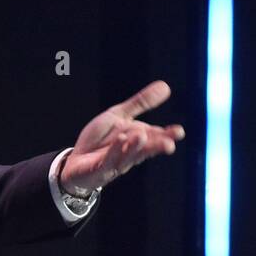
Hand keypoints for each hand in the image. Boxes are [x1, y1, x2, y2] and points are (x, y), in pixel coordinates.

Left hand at [59, 79, 185, 193]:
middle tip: (169, 143)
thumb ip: (140, 103)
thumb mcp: (119, 116)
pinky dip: (115, 151)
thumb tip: (165, 86)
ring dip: (135, 146)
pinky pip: (108, 160)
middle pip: (146, 150)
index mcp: (137, 140)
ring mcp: (115, 163)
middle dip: (157, 146)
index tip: (179, 132)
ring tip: (142, 134)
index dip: (167, 136)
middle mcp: (130, 153)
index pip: (155, 137)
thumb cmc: (100, 139)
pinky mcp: (100, 169)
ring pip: (128, 156)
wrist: (75, 161)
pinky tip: (121, 140)